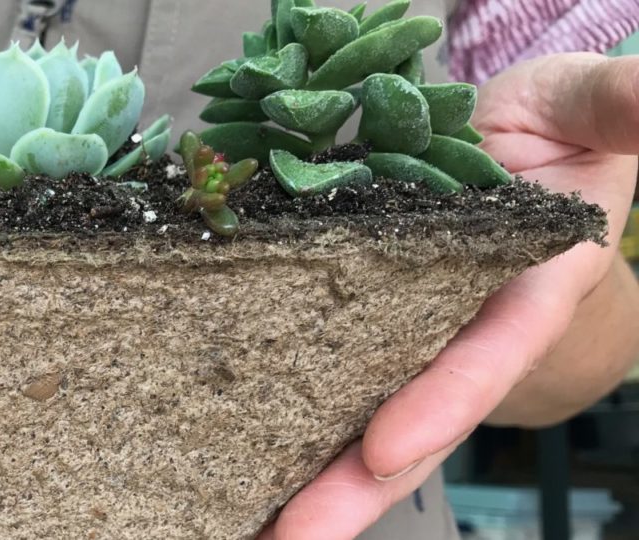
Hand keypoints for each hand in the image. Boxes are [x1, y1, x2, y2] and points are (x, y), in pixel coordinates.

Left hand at [261, 53, 638, 538]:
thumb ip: (616, 107)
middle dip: (358, 486)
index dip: (440, 403)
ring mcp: (415, 339)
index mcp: (528, 288)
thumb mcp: (584, 105)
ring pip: (364, 419)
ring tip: (253, 532)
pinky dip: (293, 430)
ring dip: (314, 481)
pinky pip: (329, 383)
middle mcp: (469, 330)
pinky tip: (241, 469)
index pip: (485, 353)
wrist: (521, 154)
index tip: (382, 448)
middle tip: (294, 539)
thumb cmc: (557, 131)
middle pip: (415, 420)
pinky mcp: (366, 327)